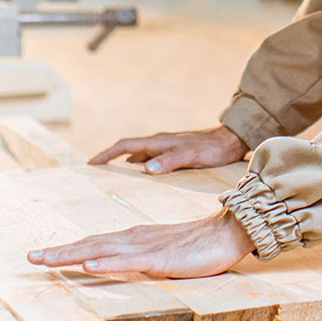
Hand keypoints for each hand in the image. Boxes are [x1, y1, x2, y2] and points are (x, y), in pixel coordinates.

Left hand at [28, 211, 253, 277]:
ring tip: (47, 259)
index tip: (42, 255)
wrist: (225, 233)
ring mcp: (145, 248)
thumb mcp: (159, 253)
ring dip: (72, 255)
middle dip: (58, 252)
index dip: (66, 250)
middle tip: (31, 257)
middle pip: (89, 244)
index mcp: (132, 239)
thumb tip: (116, 264)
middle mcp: (133, 240)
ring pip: (101, 250)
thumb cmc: (195, 245)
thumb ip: (138, 257)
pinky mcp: (160, 259)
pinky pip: (129, 261)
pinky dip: (107, 262)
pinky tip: (90, 264)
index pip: (92, 244)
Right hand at [88, 125, 247, 174]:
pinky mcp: (174, 154)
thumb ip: (168, 161)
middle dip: (111, 158)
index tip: (92, 163)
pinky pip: (151, 160)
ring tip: (114, 177)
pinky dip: (141, 168)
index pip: (125, 146)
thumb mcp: (189, 156)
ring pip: (139, 156)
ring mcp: (166, 148)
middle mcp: (159, 143)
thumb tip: (146, 169)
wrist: (230, 141)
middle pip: (128, 150)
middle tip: (96, 170)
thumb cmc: (210, 149)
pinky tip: (144, 179)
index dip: (107, 154)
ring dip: (125, 164)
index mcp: (158, 142)